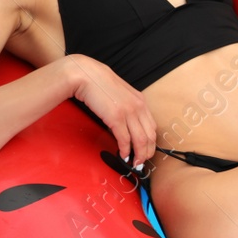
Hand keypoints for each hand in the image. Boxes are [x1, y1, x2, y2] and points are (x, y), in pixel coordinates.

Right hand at [62, 55, 156, 169]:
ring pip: (141, 140)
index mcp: (140, 101)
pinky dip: (125, 150)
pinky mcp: (116, 117)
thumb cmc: (99, 83)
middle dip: (147, 152)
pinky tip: (123, 155)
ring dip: (138, 155)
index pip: (152, 127)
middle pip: (150, 136)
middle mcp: (138, 106)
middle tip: (142, 162)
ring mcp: (128, 112)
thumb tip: (127, 123)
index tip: (147, 151)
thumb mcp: (120, 94)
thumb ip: (127, 106)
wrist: (85, 74)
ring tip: (134, 163)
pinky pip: (125, 139)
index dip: (151, 142)